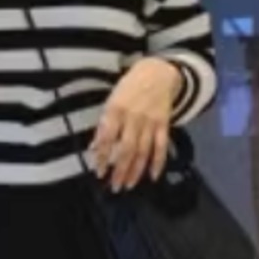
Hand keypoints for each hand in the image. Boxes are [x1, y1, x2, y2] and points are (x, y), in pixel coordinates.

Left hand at [90, 58, 182, 192]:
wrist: (157, 73)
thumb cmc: (129, 89)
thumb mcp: (112, 101)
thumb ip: (104, 125)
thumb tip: (95, 148)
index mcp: (116, 109)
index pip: (107, 138)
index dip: (102, 157)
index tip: (99, 172)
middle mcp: (133, 117)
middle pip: (126, 149)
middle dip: (120, 170)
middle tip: (115, 186)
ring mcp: (150, 121)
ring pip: (143, 151)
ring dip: (136, 171)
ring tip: (129, 185)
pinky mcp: (164, 124)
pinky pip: (161, 146)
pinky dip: (158, 162)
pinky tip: (153, 176)